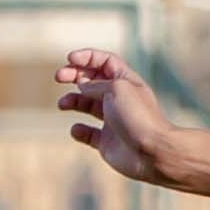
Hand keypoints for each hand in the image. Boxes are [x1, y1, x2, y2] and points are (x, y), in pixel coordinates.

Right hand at [55, 49, 184, 184]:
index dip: (87, 57)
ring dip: (73, 100)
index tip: (70, 58)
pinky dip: (79, 130)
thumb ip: (96, 84)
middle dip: (74, 75)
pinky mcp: (107, 140)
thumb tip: (82, 86)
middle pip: (93, 80)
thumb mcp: (116, 88)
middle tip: (59, 76)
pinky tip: (77, 130)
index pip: (105, 62)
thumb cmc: (137, 116)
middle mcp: (119, 99)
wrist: (150, 152)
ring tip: (63, 104)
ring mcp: (112, 120)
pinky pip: (88, 133)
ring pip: (87, 105)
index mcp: (126, 81)